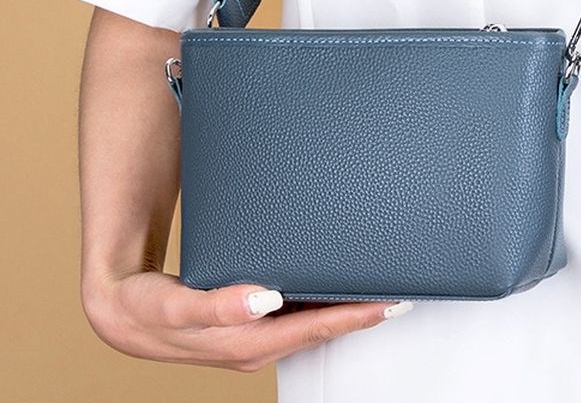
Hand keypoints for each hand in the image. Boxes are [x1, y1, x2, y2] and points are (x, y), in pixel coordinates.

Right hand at [83, 270, 411, 372]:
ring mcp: (256, 339)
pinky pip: (295, 321)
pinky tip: (332, 291)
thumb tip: (264, 300)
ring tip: (377, 290)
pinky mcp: (250, 329)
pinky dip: (319, 307)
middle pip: (322, 330)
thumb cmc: (153, 308)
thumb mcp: (178, 307)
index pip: (315, 328)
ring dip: (344, 311)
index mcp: (247, 342)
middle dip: (361, 315)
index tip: (389, 301)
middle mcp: (258, 344)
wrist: (126, 312)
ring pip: (311, 326)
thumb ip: (217, 305)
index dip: (354, 316)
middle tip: (399, 291)